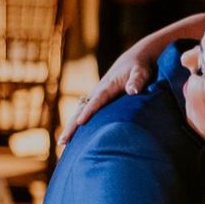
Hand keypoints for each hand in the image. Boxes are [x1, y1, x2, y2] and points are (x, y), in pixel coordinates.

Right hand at [59, 13, 204, 147]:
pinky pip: (85, 113)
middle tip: (62, 141)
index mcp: (107, 86)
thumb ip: (137, 81)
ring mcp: (96, 96)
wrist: (134, 59)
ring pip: (80, 113)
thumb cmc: (140, 67)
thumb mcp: (142, 72)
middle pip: (81, 110)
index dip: (89, 112)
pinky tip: (74, 138)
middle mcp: (98, 92)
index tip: (80, 122)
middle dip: (72, 125)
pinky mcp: (99, 100)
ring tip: (62, 144)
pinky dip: (77, 124)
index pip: (96, 101)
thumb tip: (133, 90)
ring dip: (71, 127)